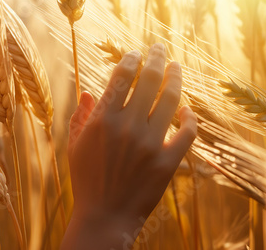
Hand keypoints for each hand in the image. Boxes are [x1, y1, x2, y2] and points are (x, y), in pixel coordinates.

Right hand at [61, 43, 196, 249]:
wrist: (105, 217)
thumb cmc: (86, 180)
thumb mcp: (75, 146)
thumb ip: (80, 116)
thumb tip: (88, 90)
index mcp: (103, 120)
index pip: (121, 77)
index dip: (131, 59)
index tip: (137, 53)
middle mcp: (128, 127)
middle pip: (149, 81)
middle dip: (156, 58)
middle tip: (160, 47)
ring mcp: (150, 144)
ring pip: (171, 100)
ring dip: (176, 78)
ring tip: (177, 66)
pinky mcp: (168, 162)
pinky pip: (187, 132)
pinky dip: (190, 117)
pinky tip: (187, 109)